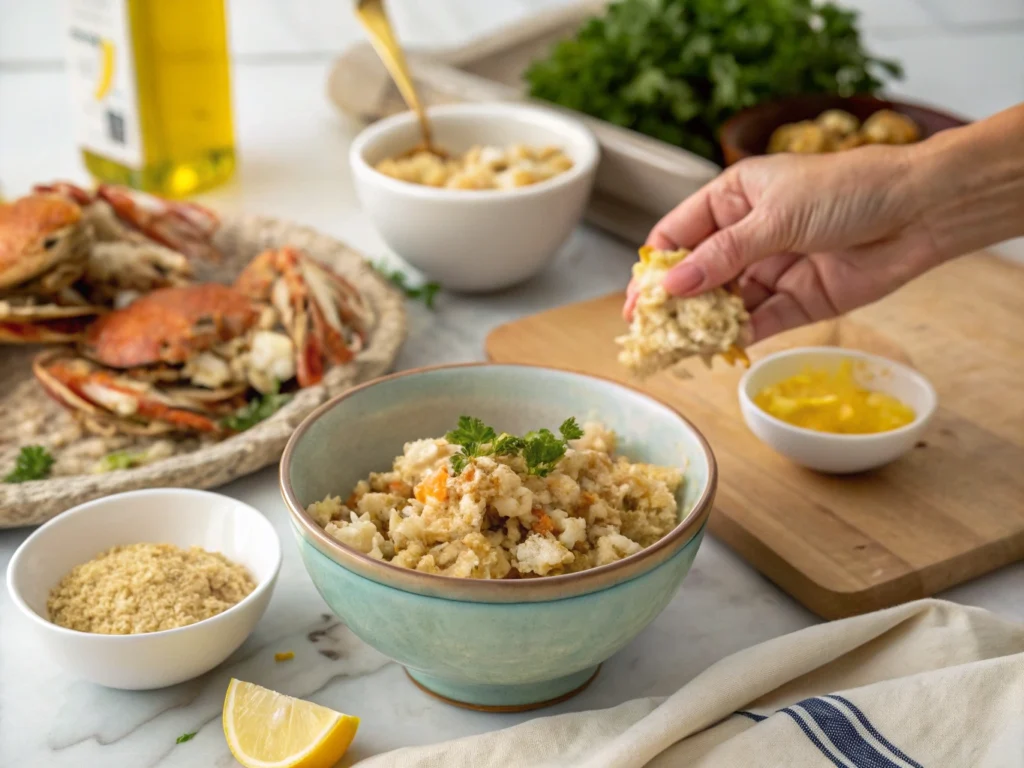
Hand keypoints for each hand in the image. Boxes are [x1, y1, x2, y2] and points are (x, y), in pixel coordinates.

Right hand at [623, 145, 941, 341]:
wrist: (918, 211)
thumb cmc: (847, 189)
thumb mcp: (775, 216)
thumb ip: (722, 256)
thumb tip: (673, 286)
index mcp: (735, 198)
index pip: (679, 234)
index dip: (655, 266)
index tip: (638, 299)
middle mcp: (748, 234)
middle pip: (698, 273)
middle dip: (675, 302)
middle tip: (651, 332)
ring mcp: (772, 268)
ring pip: (725, 301)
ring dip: (705, 323)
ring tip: (681, 346)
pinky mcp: (798, 299)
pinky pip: (760, 320)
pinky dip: (741, 334)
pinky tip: (722, 346)